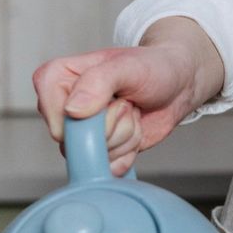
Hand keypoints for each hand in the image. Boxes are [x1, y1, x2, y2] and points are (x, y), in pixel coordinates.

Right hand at [32, 16, 224, 175]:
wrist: (177, 84)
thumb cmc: (152, 67)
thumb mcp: (128, 66)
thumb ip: (98, 82)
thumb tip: (72, 111)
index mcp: (57, 78)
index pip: (55, 114)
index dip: (89, 115)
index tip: (113, 96)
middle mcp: (62, 107)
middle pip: (76, 140)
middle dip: (113, 125)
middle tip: (128, 103)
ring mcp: (80, 131)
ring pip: (95, 154)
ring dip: (125, 136)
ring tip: (133, 111)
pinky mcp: (98, 149)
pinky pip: (108, 166)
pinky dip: (129, 151)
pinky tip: (135, 129)